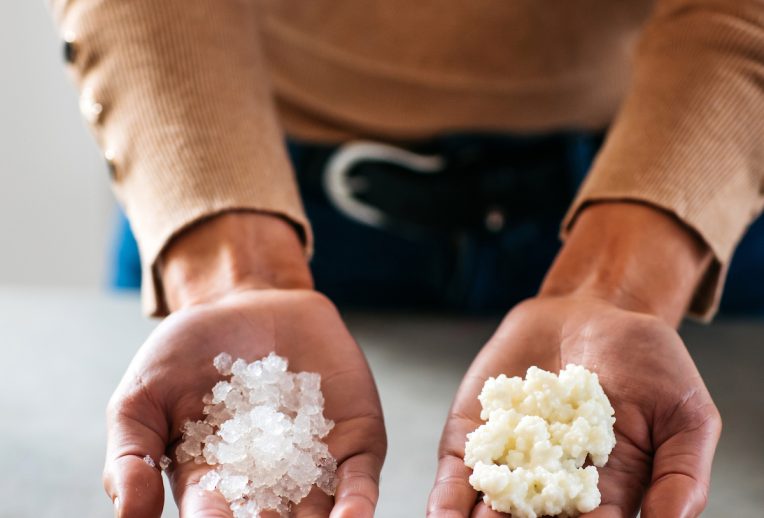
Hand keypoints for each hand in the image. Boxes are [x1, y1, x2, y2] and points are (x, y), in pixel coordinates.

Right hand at [102, 213, 386, 517]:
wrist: (244, 301)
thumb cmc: (183, 353)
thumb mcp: (141, 398)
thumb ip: (131, 457)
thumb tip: (130, 517)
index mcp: (212, 484)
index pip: (214, 517)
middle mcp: (266, 484)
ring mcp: (312, 463)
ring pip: (319, 515)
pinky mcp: (352, 441)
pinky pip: (358, 482)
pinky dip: (355, 506)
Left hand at [427, 295, 720, 516]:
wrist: (592, 310)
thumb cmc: (647, 362)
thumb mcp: (685, 414)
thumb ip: (681, 473)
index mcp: (606, 494)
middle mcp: (553, 487)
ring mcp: (511, 462)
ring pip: (492, 511)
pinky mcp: (477, 436)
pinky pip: (459, 474)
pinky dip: (448, 500)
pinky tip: (441, 516)